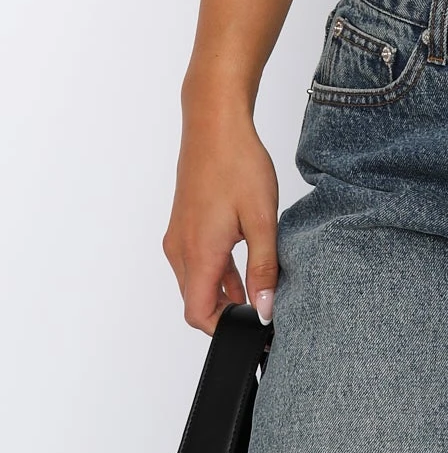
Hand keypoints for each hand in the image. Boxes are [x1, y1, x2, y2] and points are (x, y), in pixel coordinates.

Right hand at [162, 94, 279, 335]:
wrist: (215, 124)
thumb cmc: (238, 164)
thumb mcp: (261, 218)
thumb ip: (263, 268)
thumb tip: (264, 309)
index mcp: (198, 253)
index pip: (198, 314)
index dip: (223, 328)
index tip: (252, 328)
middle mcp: (180, 249)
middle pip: (196, 300)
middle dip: (226, 312)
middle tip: (262, 309)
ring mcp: (179, 235)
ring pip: (196, 280)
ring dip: (223, 291)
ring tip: (259, 290)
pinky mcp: (184, 223)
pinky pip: (196, 260)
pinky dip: (217, 270)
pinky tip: (245, 267)